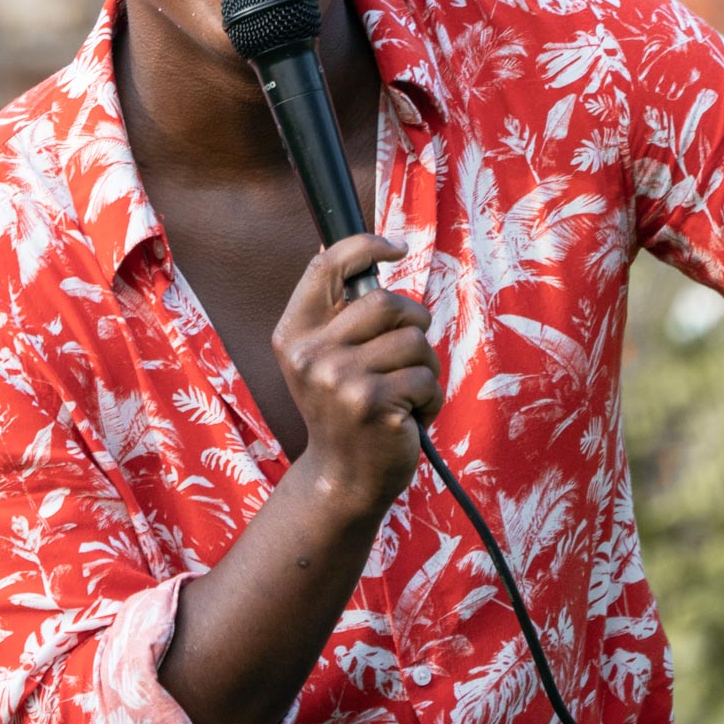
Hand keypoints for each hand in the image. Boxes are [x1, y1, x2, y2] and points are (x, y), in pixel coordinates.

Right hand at [272, 233, 443, 513]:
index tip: (396, 247)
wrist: (343, 478)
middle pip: (386, 301)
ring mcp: (340, 379)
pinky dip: (430, 397)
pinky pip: (426, 377)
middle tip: (408, 352)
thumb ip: (337, 314)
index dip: (364, 246)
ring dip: (424, 367)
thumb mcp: (323, 359)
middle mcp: (310, 354)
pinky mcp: (373, 403)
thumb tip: (368, 253)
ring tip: (405, 393)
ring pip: (414, 341)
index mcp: (294, 335)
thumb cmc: (345, 409)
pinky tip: (410, 418)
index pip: (325, 268)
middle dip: (413, 322)